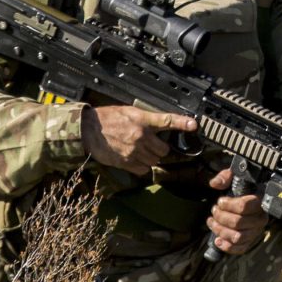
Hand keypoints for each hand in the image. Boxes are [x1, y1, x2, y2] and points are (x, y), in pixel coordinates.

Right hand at [82, 105, 198, 175]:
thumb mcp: (128, 112)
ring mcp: (134, 150)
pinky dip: (141, 166)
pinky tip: (133, 158)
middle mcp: (140, 136)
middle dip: (159, 148)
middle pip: (163, 149)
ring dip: (150, 157)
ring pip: (154, 160)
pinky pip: (143, 169)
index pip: (166, 120)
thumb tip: (157, 126)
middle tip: (149, 143)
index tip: (194, 125)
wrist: (87, 130)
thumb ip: (144, 119)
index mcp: (141, 120)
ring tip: (138, 150)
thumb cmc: (107, 119)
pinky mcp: (126, 162)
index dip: (182, 123)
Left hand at [204, 166, 267, 255]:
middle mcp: (260, 219)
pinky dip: (227, 247)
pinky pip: (240, 249)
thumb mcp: (234, 177)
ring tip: (212, 223)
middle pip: (238, 223)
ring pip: (237, 237)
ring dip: (220, 230)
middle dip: (221, 217)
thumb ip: (225, 176)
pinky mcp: (250, 241)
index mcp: (259, 202)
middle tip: (214, 211)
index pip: (245, 206)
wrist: (248, 201)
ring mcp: (255, 232)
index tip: (220, 201)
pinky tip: (217, 240)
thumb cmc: (241, 189)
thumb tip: (215, 184)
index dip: (228, 205)